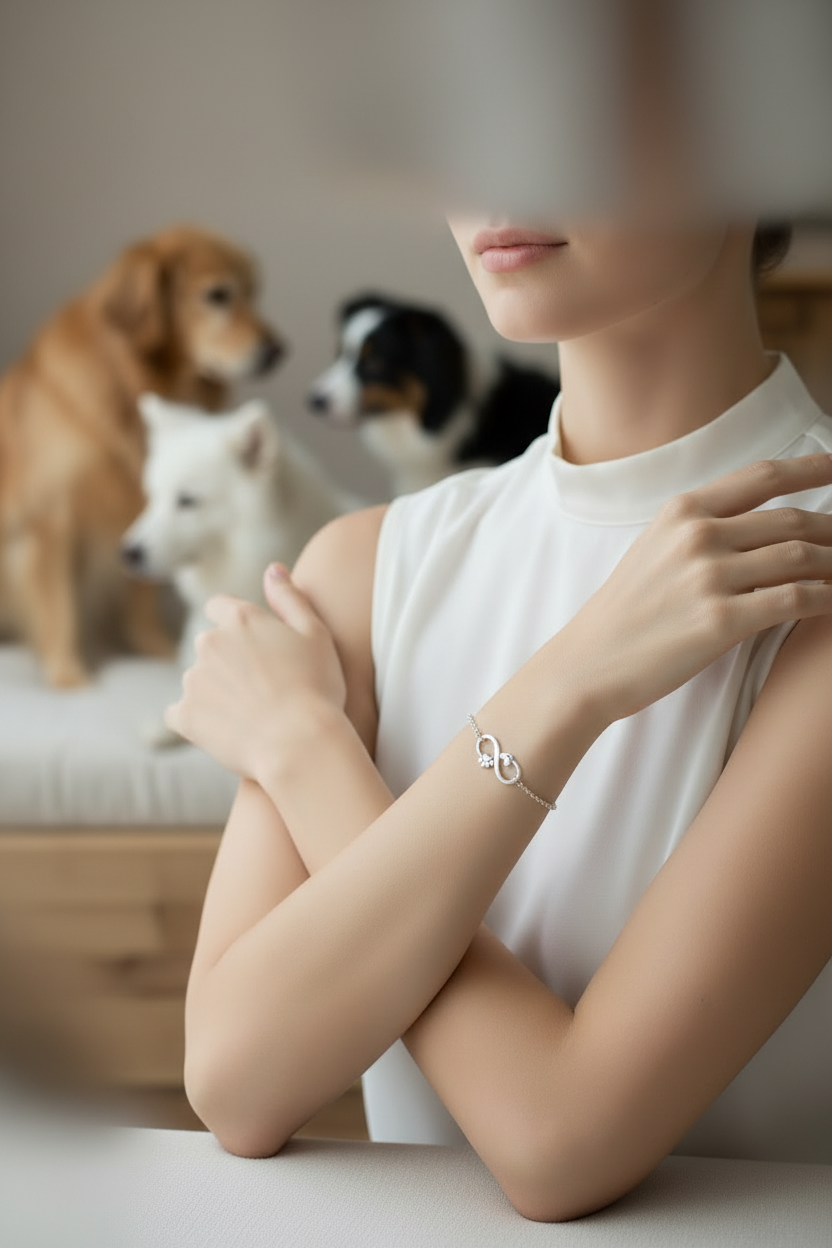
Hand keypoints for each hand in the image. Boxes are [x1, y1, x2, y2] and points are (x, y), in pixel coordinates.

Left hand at [165, 564, 346, 777]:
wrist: (301, 744)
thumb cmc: (317, 688)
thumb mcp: (316, 634)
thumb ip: (290, 598)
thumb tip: (272, 568)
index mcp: (240, 619)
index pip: (219, 608)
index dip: (235, 625)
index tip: (252, 648)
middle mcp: (209, 643)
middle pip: (209, 645)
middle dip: (227, 661)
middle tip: (261, 688)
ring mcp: (193, 679)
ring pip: (198, 680)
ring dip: (215, 691)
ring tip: (250, 714)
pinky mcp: (184, 715)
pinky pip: (181, 714)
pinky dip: (197, 721)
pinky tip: (225, 731)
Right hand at [564, 453, 831, 722]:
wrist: (587, 663)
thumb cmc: (624, 615)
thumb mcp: (654, 551)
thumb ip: (702, 530)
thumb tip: (760, 528)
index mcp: (682, 511)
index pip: (763, 476)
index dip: (813, 468)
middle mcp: (698, 535)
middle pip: (793, 519)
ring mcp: (708, 576)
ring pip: (801, 557)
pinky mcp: (720, 620)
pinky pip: (795, 600)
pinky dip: (827, 600)